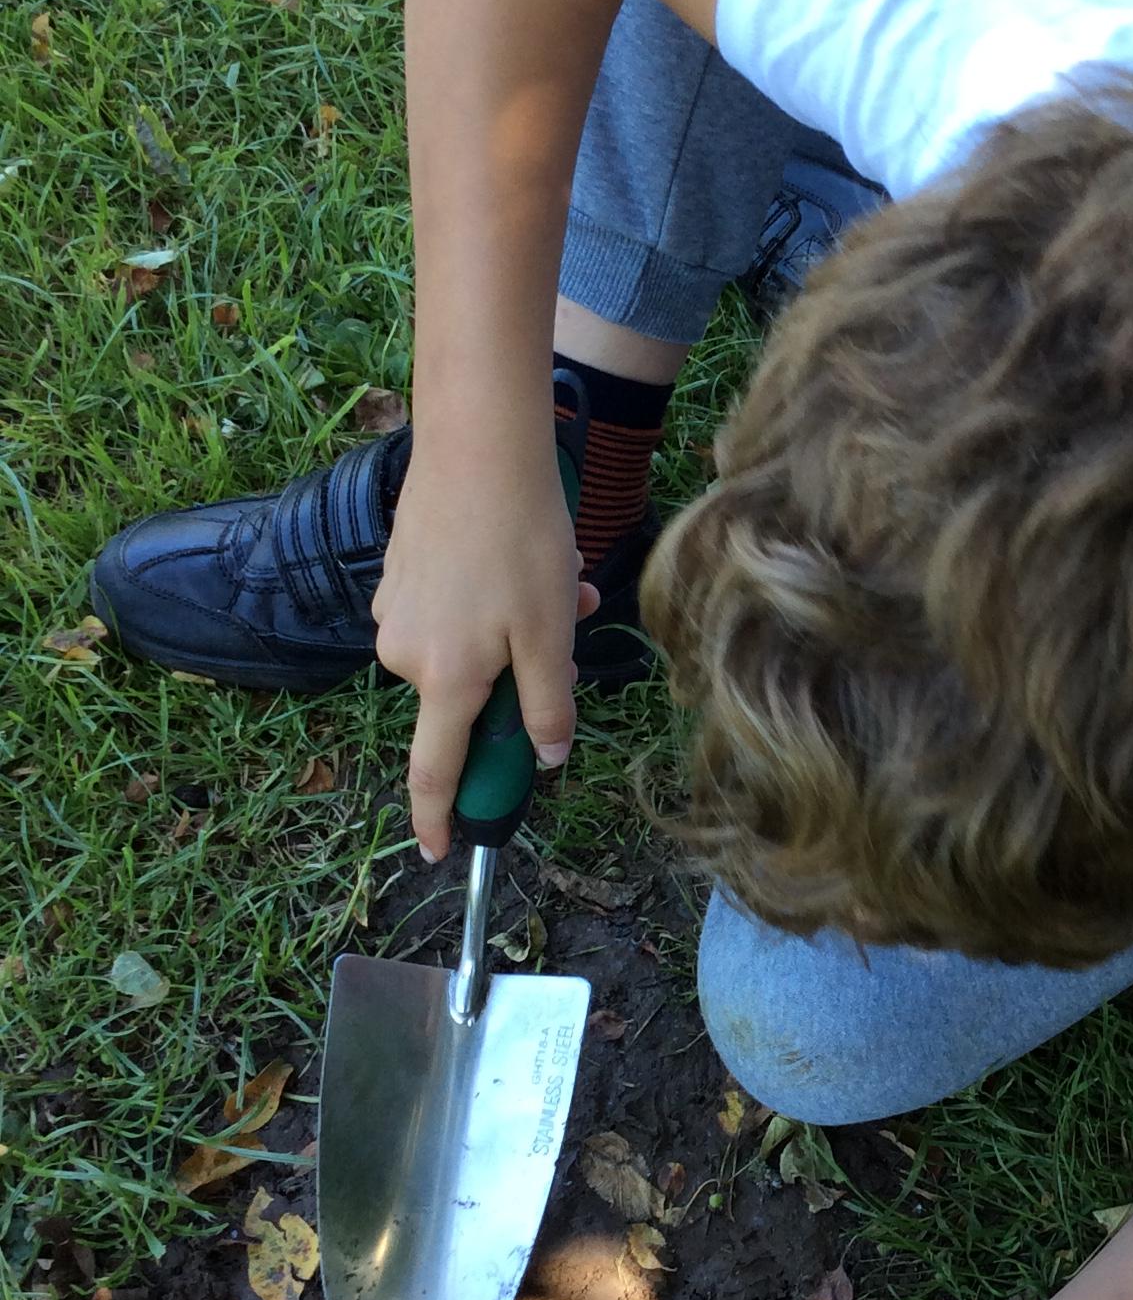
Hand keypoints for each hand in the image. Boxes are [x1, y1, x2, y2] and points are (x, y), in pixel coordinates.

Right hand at [371, 432, 598, 857]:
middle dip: (520, 678)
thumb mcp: (551, 632)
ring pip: (465, 651)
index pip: (434, 770)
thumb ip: (549, 703)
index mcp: (446, 679)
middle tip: (570, 623)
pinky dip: (488, 603)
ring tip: (557, 577)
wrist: (477, 449)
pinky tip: (518, 555)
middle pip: (467, 699)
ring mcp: (396, 612)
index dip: (437, 816)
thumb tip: (547, 756)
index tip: (439, 851)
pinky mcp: (398, 576)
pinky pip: (450, 614)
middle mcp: (406, 654)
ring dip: (513, 633)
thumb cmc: (520, 540)